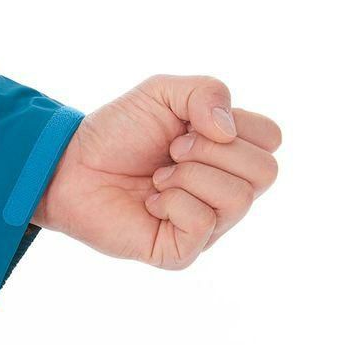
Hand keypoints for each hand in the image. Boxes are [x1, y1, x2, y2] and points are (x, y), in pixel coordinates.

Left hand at [34, 75, 280, 268]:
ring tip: (157, 178)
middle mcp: (223, 193)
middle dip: (211, 151)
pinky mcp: (180, 251)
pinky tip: (151, 203)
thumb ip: (207, 92)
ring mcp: (205, 226)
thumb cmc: (118, 133)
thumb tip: (228, 133)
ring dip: (190, 176)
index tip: (188, 127)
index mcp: (228, 156)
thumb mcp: (164, 93)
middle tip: (170, 152)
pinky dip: (174, 203)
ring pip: (237, 199)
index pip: (271, 140)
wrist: (72, 166)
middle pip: (264, 172)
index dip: (234, 125)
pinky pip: (202, 224)